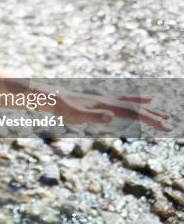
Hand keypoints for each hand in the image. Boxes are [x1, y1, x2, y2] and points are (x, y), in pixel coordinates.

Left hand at [51, 89, 171, 131]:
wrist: (53, 97)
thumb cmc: (63, 108)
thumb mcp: (76, 115)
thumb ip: (93, 116)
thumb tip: (111, 117)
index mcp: (106, 105)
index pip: (133, 112)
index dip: (149, 119)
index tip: (164, 126)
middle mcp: (109, 100)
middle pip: (136, 108)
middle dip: (153, 117)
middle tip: (170, 126)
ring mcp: (106, 100)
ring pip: (132, 104)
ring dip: (148, 110)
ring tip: (164, 115)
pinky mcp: (102, 102)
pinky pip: (124, 102)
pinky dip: (137, 101)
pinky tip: (144, 100)